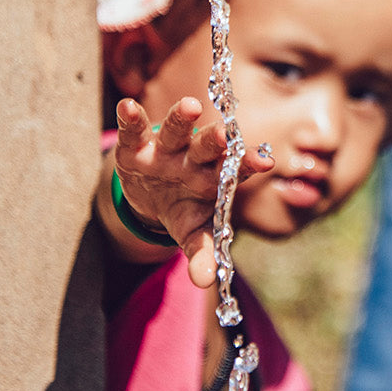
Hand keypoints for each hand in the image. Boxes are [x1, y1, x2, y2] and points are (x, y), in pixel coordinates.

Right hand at [111, 95, 273, 287]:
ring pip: (176, 131)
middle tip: (224, 134)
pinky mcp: (136, 147)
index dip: (248, 165)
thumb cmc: (183, 210)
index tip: (264, 162)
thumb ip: (202, 254)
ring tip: (189, 106)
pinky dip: (131, 119)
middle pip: (207, 147)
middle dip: (215, 141)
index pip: (234, 171)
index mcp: (214, 179)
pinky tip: (127, 106)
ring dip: (180, 120)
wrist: (152, 195)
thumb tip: (205, 284)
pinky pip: (134, 131)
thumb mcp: (192, 233)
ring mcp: (166, 150)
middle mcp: (194, 158)